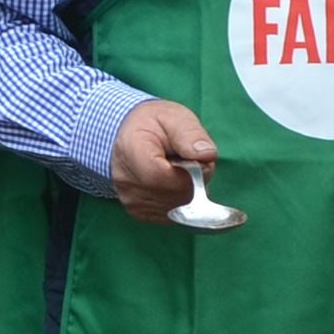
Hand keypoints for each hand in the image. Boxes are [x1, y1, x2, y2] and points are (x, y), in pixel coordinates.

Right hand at [108, 98, 217, 223]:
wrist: (129, 136)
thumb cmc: (154, 124)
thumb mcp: (174, 117)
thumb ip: (191, 134)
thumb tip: (207, 155)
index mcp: (131, 152)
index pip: (164, 177)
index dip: (191, 172)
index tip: (195, 158)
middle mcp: (126, 182)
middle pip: (176, 196)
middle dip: (195, 182)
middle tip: (190, 161)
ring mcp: (131, 202)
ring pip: (179, 209)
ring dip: (189, 192)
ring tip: (179, 171)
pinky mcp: (139, 214)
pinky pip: (173, 216)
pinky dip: (182, 202)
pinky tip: (173, 184)